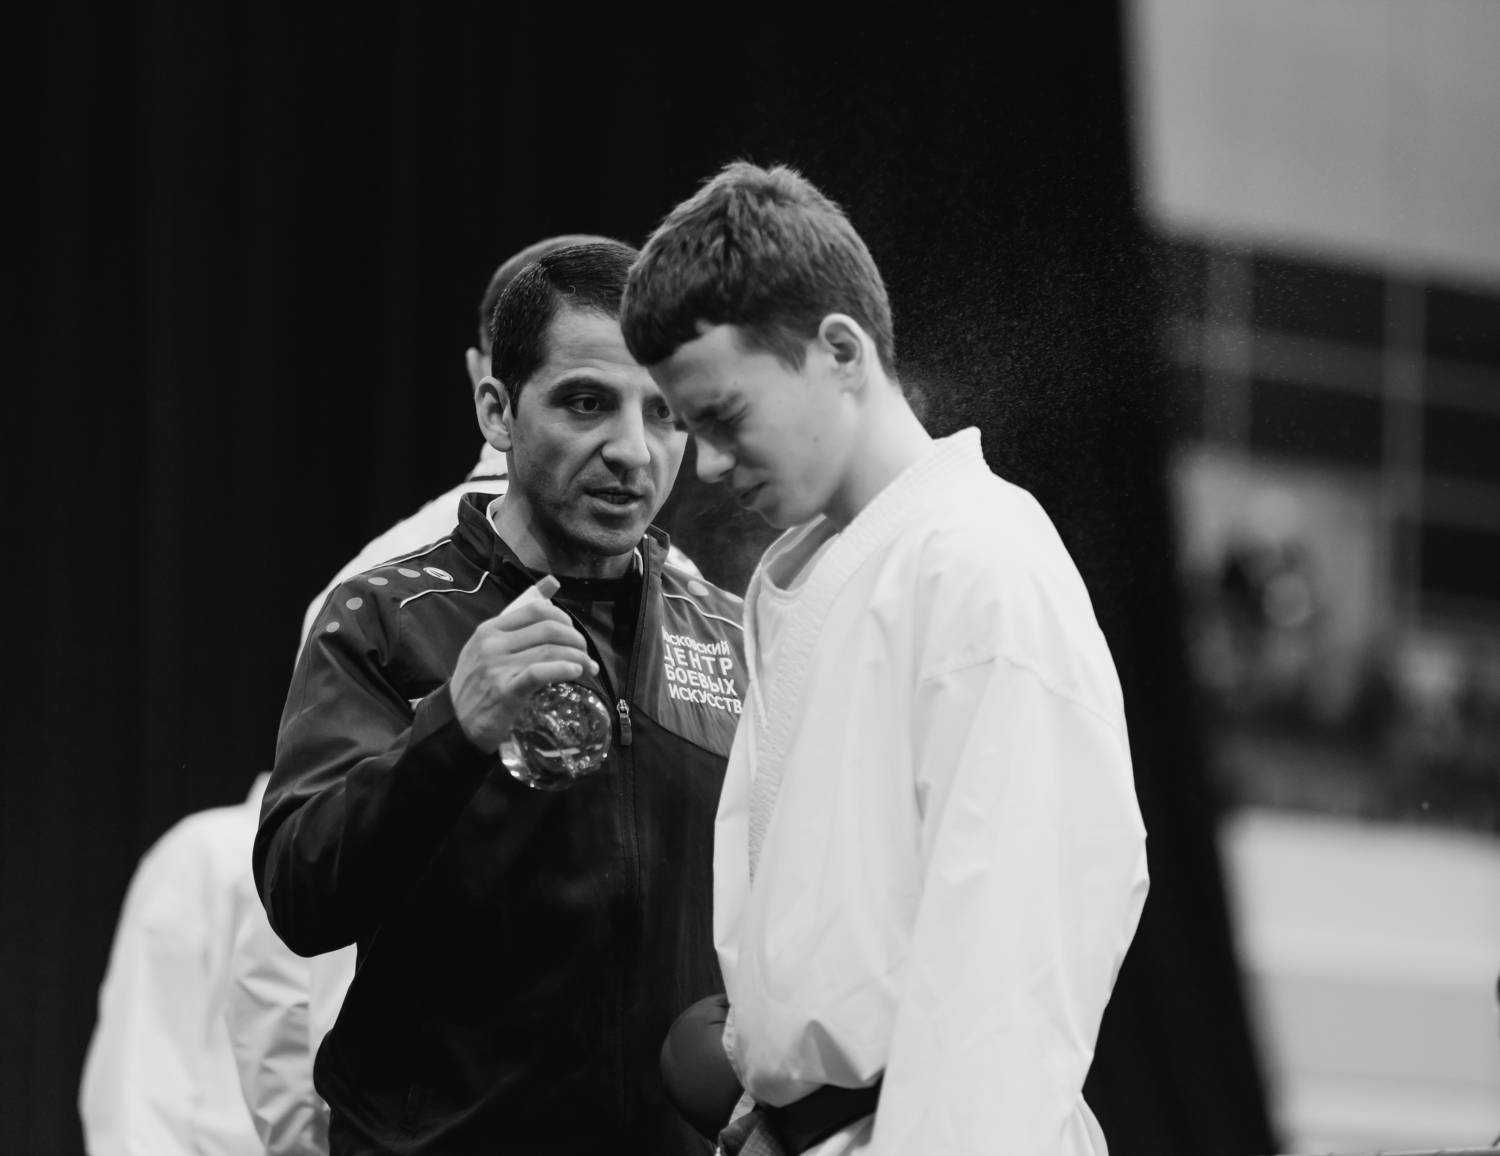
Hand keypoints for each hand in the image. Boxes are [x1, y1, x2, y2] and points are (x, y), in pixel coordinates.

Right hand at [449, 580, 598, 751]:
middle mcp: (492, 644)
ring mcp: (497, 668)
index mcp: (490, 629)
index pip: (536, 609)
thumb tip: (552, 582)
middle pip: (548, 629)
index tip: (572, 633)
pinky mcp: (505, 691)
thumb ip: (520, 617)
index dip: (563, 618)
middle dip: (576, 639)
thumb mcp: (490, 644)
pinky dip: (563, 669)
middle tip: (585, 653)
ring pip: (549, 651)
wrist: (456, 720)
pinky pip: (540, 673)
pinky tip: (575, 672)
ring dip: (577, 657)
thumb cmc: (478, 681)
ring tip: (587, 667)